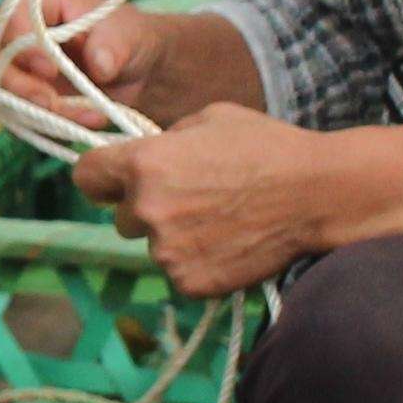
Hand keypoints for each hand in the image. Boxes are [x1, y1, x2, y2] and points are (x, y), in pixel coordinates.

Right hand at [0, 0, 175, 121]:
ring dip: (42, 112)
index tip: (50, 69)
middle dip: (22, 88)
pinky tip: (90, 121)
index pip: (10, 18)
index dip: (20, 44)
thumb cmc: (130, 38)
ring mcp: (20, 70)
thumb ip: (113, 45)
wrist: (141, 73)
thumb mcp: (129, 34)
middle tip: (52, 103)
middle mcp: (20, 35)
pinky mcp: (27, 100)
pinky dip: (54, 125)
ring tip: (89, 116)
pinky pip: (24, 118)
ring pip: (5, 95)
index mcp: (40, 2)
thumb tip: (99, 64)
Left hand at [70, 105, 338, 296]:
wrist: (317, 193)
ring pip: (152, 244)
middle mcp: (147, 210)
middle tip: (192, 197)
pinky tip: (229, 241)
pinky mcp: (190, 282)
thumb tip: (141, 157)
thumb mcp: (206, 119)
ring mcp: (167, 252)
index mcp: (144, 164)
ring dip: (173, 235)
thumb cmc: (266, 146)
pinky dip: (196, 260)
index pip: (85, 176)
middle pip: (121, 216)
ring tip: (220, 218)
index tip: (115, 179)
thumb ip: (162, 141)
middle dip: (146, 207)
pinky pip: (178, 270)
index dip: (100, 176)